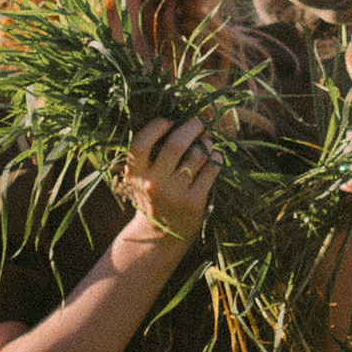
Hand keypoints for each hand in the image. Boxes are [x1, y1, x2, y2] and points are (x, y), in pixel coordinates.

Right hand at [121, 113, 218, 247]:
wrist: (159, 235)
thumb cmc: (152, 195)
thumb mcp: (142, 176)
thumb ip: (152, 151)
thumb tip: (178, 116)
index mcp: (134, 173)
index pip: (141, 142)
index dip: (157, 125)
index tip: (170, 117)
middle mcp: (152, 183)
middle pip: (175, 144)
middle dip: (192, 126)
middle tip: (199, 122)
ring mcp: (174, 193)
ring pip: (197, 155)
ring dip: (207, 143)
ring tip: (207, 143)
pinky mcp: (193, 201)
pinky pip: (211, 169)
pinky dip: (216, 158)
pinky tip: (214, 157)